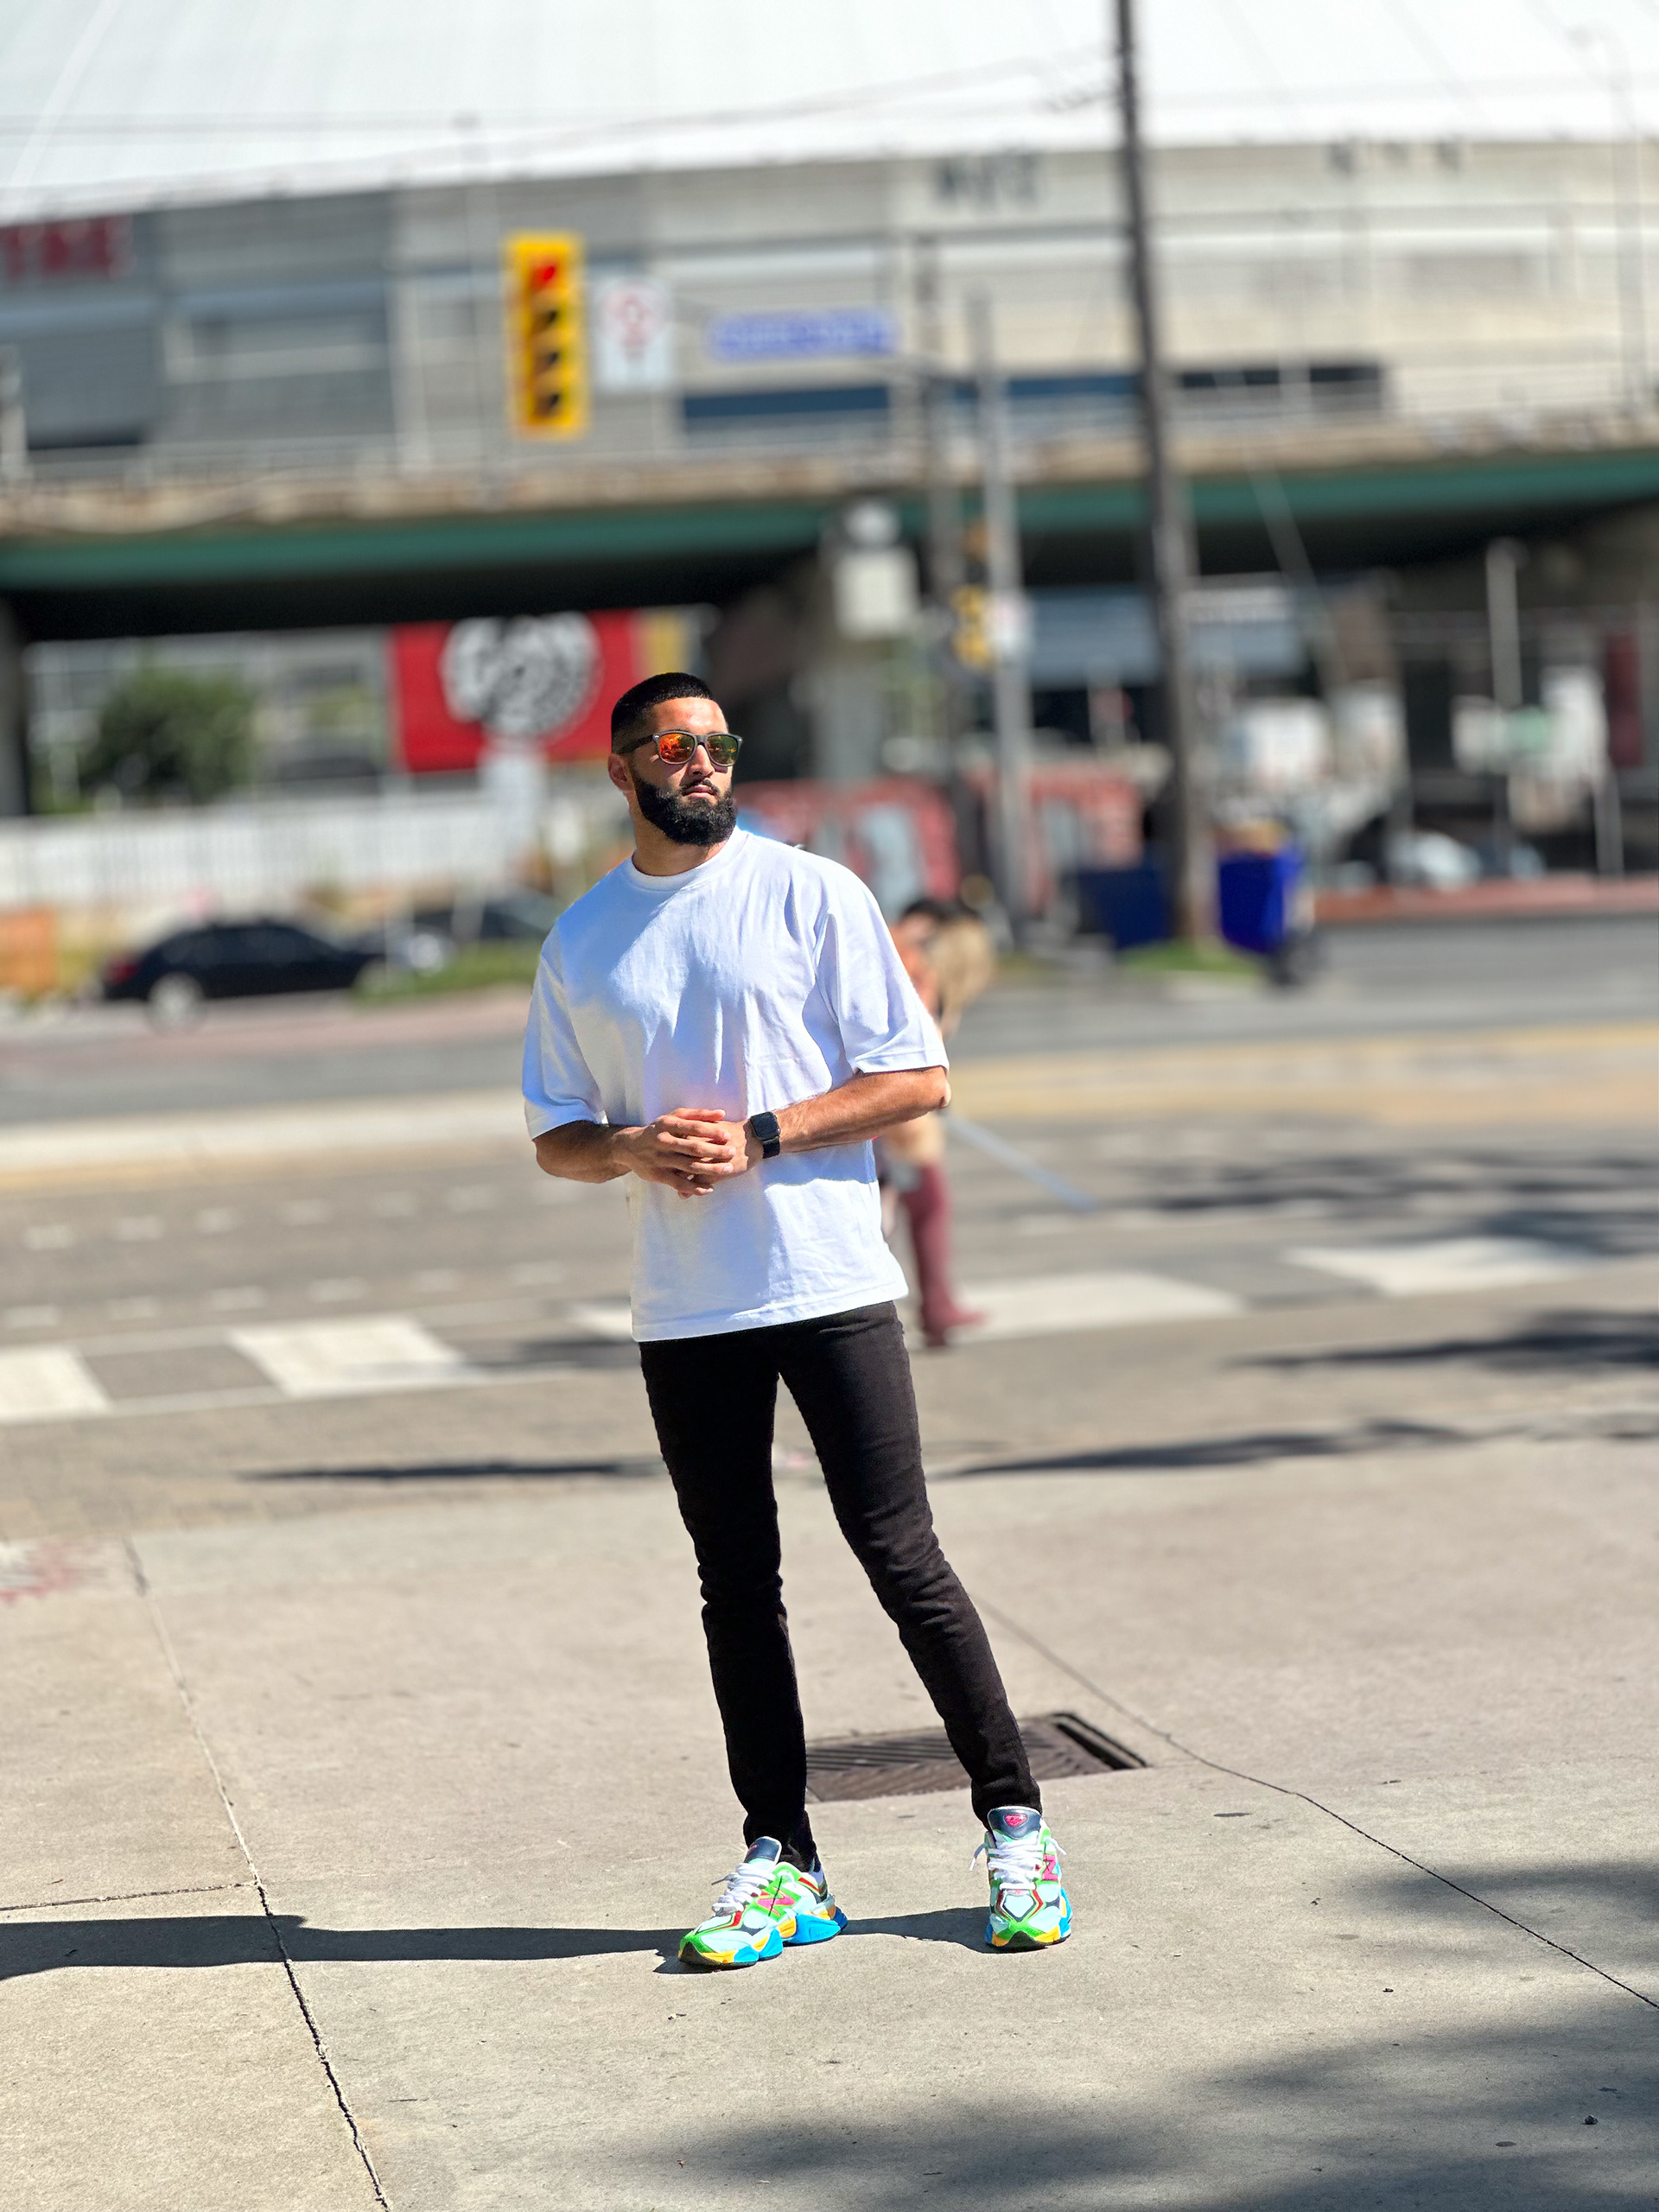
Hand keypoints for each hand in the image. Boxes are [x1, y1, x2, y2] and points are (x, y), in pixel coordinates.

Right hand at [613, 1109, 743, 1197]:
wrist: (629, 1147)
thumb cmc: (658, 1130)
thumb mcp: (673, 1117)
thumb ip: (697, 1115)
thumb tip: (722, 1113)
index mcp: (668, 1124)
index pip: (693, 1127)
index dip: (712, 1131)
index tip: (728, 1135)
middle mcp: (663, 1141)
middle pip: (693, 1147)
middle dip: (715, 1150)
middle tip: (732, 1152)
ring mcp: (660, 1159)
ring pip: (689, 1166)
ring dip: (710, 1169)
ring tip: (727, 1169)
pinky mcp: (659, 1175)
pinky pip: (680, 1183)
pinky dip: (695, 1187)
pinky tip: (709, 1189)